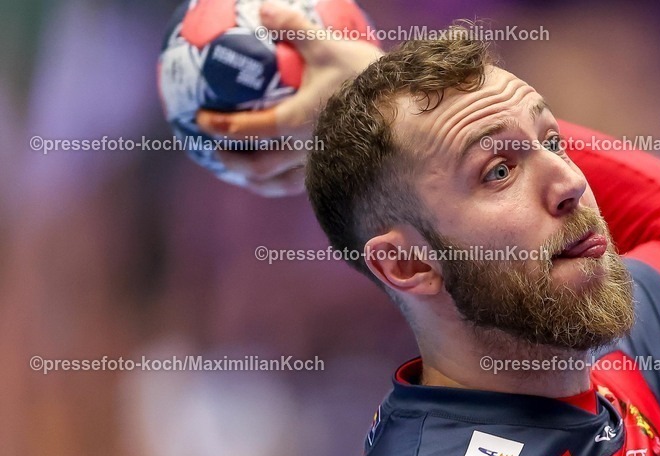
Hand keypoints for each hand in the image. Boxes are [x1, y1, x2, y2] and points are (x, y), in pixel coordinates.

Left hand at [196, 1, 382, 195]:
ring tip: (245, 172)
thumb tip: (263, 8)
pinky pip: (303, 185)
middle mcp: (305, 152)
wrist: (409, 115)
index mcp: (295, 123)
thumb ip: (293, 28)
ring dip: (256, 180)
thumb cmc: (367, 81)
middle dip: (231, 161)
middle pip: (257, 168)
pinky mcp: (340, 173)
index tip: (201, 119)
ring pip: (280, 185)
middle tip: (215, 150)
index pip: (246, 130)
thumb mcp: (329, 47)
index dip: (219, 127)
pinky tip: (282, 177)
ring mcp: (323, 167)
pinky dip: (283, 184)